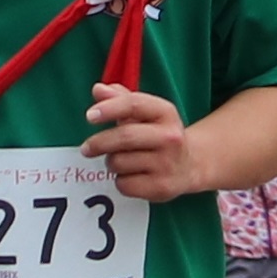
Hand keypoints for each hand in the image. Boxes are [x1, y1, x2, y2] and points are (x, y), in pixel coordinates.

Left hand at [89, 84, 197, 200]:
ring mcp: (168, 163)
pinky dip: (120, 182)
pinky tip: (131, 176)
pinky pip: (124, 184)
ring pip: (119, 162)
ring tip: (121, 161)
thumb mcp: (145, 113)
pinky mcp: (161, 187)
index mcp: (166, 113)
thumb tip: (98, 89)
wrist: (190, 165)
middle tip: (86, 148)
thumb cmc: (158, 134)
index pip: (134, 104)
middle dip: (99, 143)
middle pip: (124, 137)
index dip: (109, 108)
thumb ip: (120, 99)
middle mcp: (170, 137)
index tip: (90, 116)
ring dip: (111, 163)